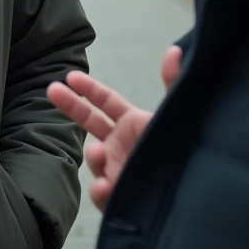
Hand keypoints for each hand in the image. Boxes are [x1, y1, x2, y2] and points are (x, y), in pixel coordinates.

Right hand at [46, 46, 181, 210]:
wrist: (197, 196)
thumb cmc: (187, 151)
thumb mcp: (177, 115)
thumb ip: (174, 84)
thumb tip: (174, 51)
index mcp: (134, 124)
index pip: (106, 102)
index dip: (88, 89)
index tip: (70, 76)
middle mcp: (122, 145)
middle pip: (88, 122)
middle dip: (70, 105)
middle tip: (51, 90)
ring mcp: (118, 170)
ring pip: (95, 160)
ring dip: (95, 156)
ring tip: (100, 153)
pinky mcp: (120, 197)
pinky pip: (103, 194)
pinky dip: (100, 190)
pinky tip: (106, 186)